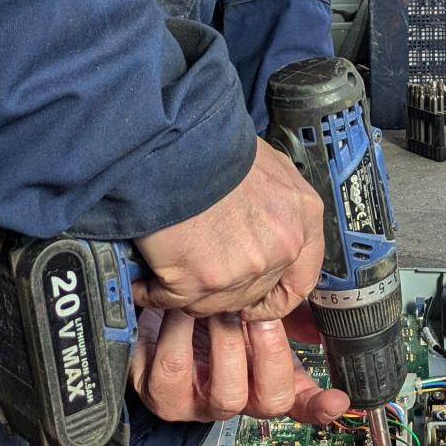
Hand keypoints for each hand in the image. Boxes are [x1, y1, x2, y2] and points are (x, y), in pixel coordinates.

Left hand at [130, 309, 350, 425]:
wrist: (152, 304)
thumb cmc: (203, 314)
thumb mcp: (247, 311)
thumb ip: (284, 313)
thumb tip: (313, 321)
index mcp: (262, 382)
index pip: (302, 405)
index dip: (321, 407)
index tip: (337, 400)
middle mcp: (234, 401)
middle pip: (269, 401)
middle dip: (266, 351)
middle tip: (252, 313)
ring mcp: (197, 406)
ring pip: (225, 394)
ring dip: (221, 341)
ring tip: (212, 306)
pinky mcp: (158, 395)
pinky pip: (172, 371)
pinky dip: (177, 334)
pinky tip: (178, 310)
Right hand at [134, 139, 323, 321]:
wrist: (175, 142)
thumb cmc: (215, 146)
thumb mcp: (268, 167)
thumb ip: (276, 209)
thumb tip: (259, 233)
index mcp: (302, 219)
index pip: (300, 282)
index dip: (275, 299)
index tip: (256, 304)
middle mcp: (280, 248)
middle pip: (252, 294)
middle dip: (224, 290)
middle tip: (199, 278)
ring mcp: (242, 269)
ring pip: (212, 302)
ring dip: (188, 292)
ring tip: (166, 274)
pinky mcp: (200, 281)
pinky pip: (172, 300)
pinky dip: (152, 292)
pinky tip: (143, 282)